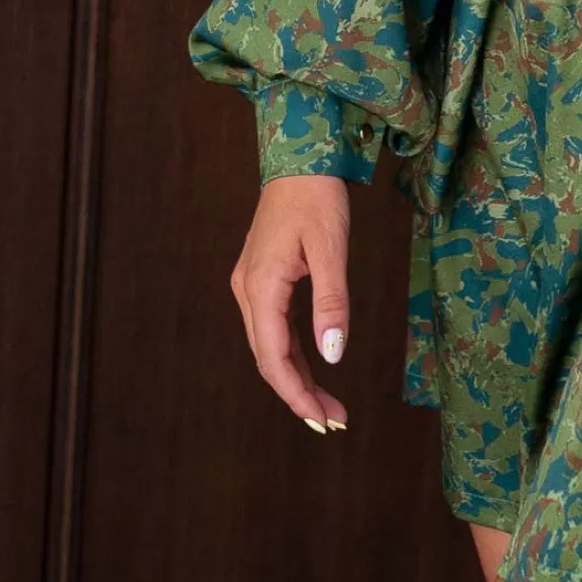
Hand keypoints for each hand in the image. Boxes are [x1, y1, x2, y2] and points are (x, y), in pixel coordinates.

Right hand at [231, 174, 351, 431]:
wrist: (299, 160)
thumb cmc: (316, 197)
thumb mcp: (331, 248)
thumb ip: (331, 303)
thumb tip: (332, 355)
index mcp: (260, 287)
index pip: (273, 358)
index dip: (296, 394)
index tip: (322, 420)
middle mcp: (248, 291)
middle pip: (269, 359)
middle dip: (299, 394)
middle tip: (333, 421)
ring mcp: (251, 286)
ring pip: (270, 347)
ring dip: (297, 378)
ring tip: (328, 405)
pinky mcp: (262, 281)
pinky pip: (274, 329)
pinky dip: (293, 355)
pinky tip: (313, 369)